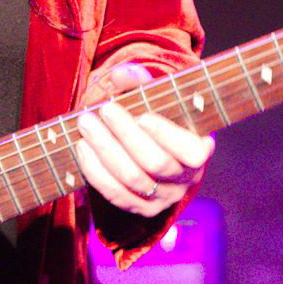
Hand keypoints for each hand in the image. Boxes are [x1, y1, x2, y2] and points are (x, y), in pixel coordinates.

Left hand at [75, 62, 214, 216]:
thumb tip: (121, 74)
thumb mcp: (157, 98)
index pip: (190, 151)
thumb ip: (142, 82)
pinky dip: (96, 171)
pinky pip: (116, 195)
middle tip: (104, 110)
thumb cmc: (158, 118)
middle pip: (155, 163)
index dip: (166, 135)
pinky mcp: (142, 209)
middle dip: (125, 134)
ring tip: (86, 124)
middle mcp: (185, 179)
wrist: (153, 150)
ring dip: (105, 149)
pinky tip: (83, 148)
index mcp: (199, 150)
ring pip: (133, 179)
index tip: (142, 116)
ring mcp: (164, 198)